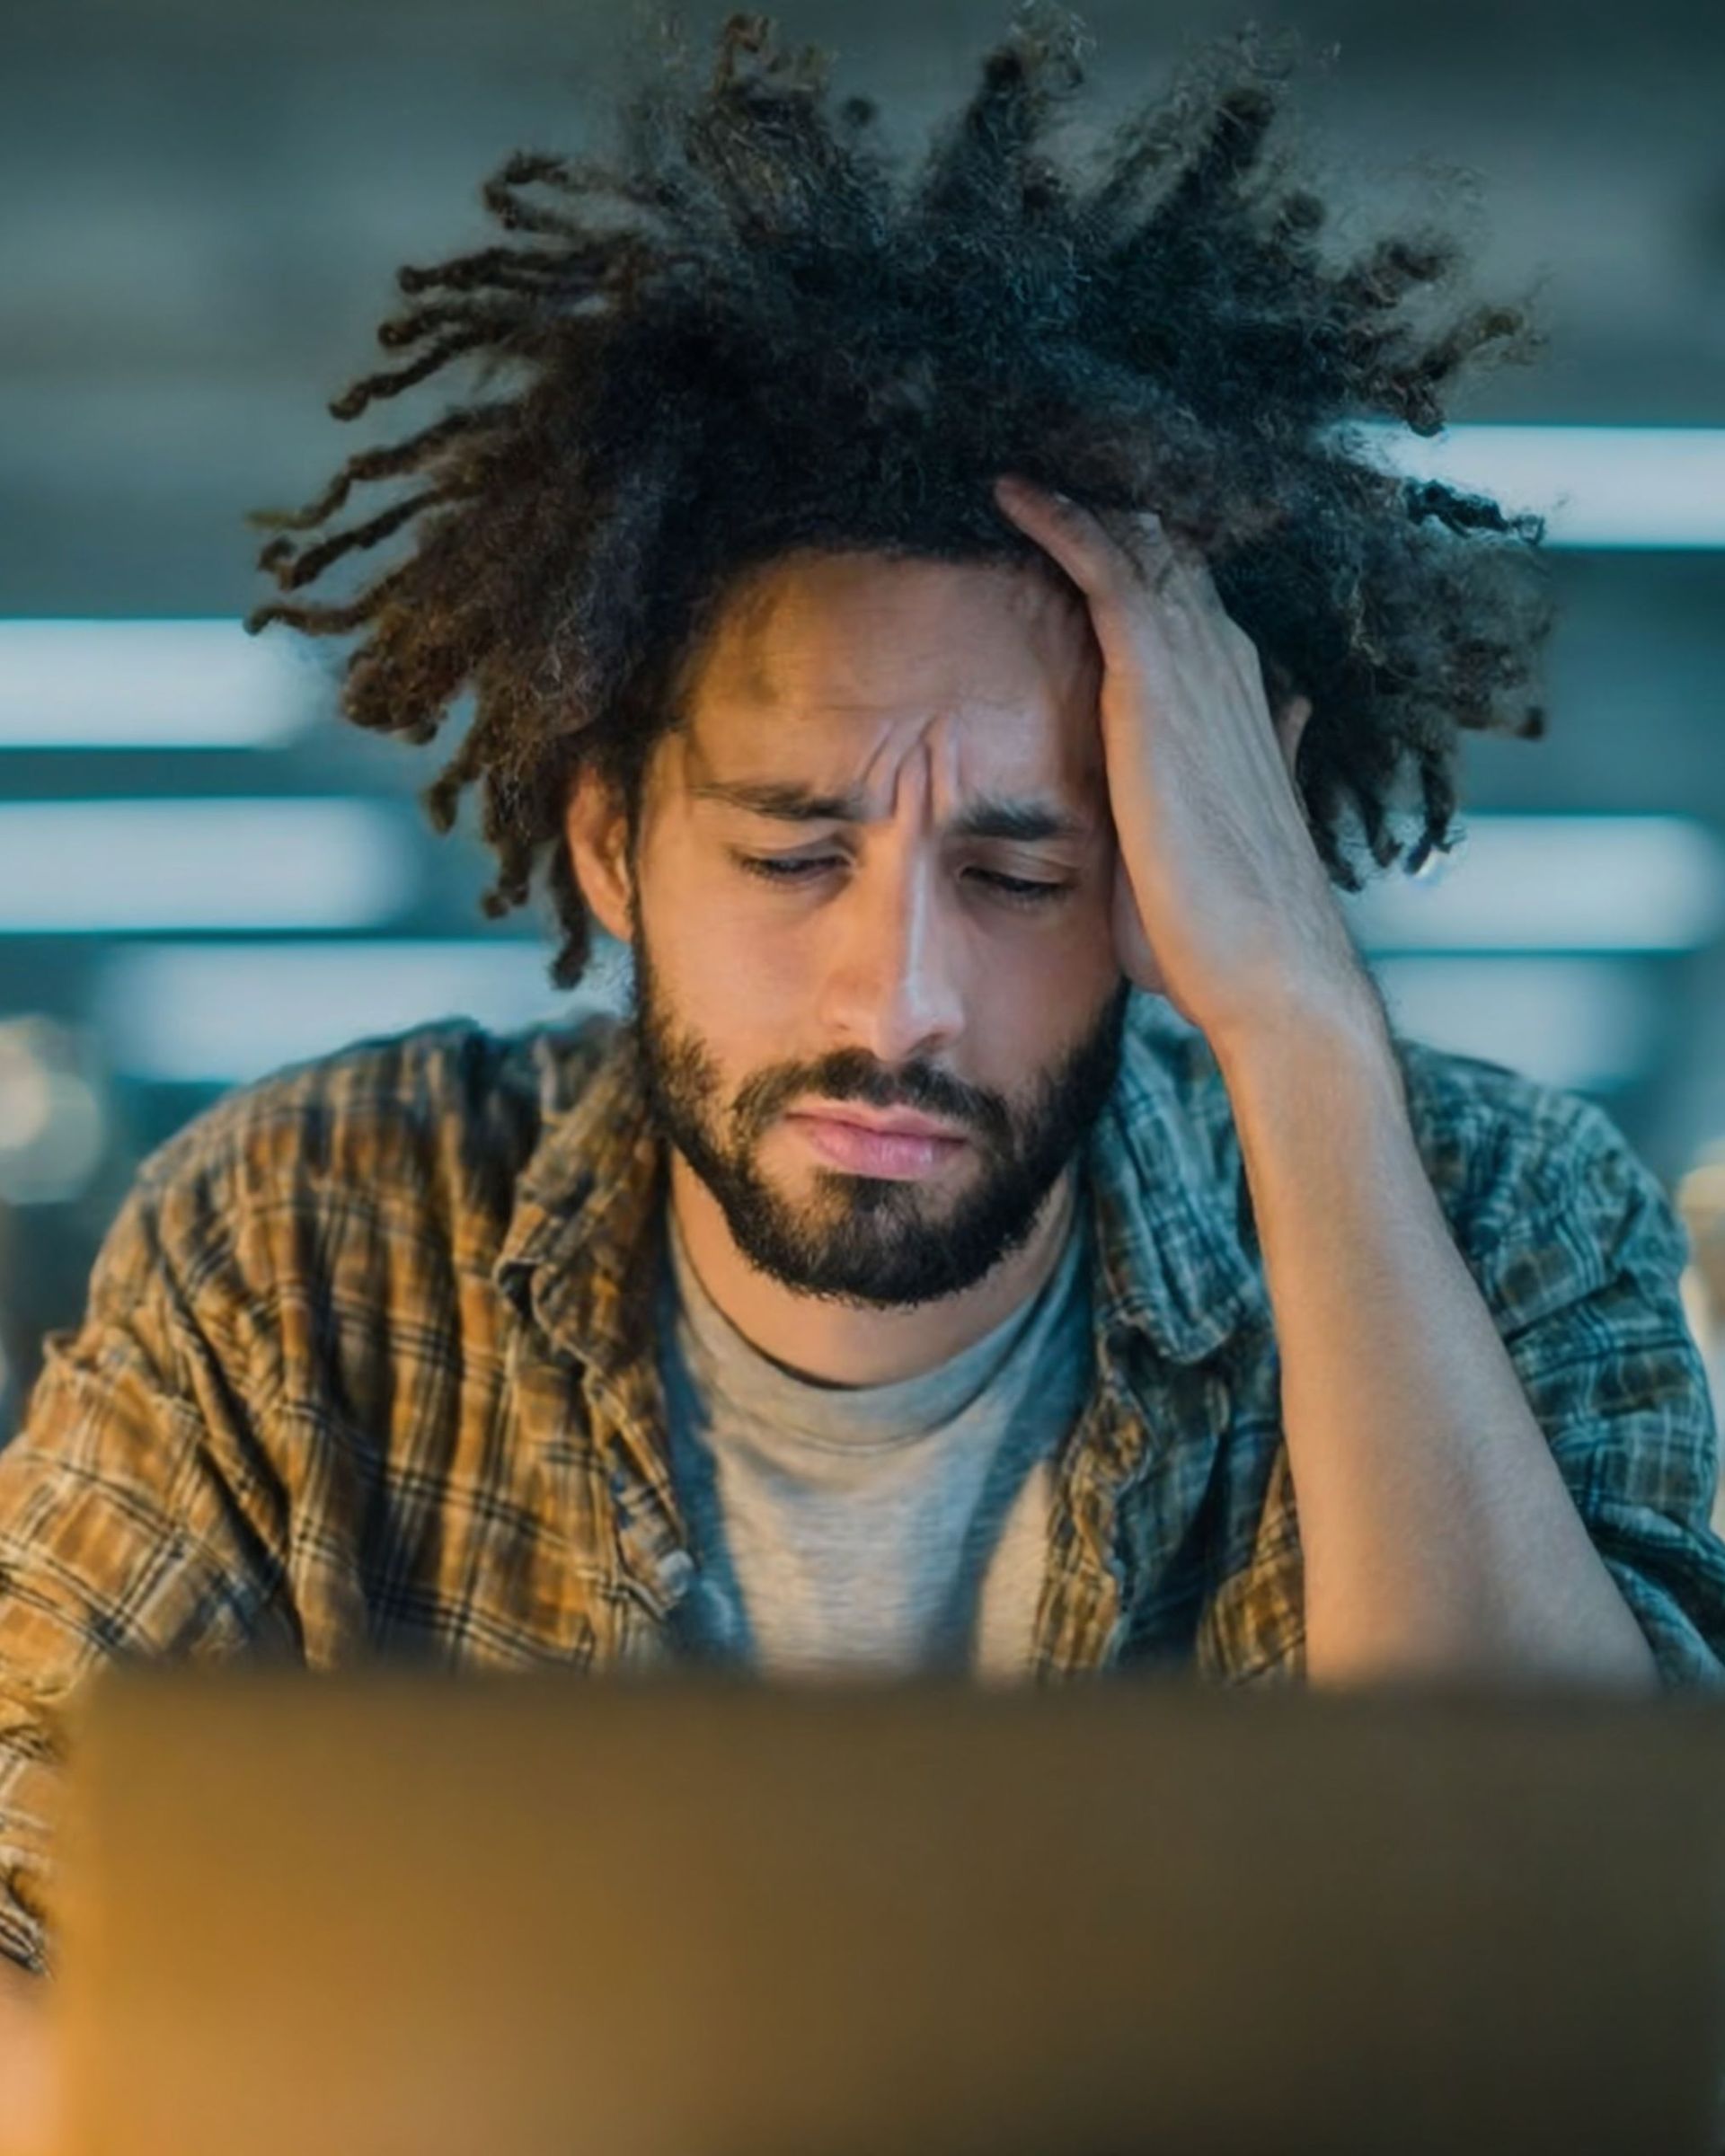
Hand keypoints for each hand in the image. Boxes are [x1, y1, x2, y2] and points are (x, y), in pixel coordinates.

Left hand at [991, 474, 1373, 1054]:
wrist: (1266, 974)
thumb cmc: (1225, 932)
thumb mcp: (1216, 839)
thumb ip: (1222, 777)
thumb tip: (1257, 739)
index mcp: (1236, 701)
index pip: (1184, 596)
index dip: (1136, 545)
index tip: (1079, 511)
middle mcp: (1227, 668)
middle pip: (1167, 548)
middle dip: (1108, 496)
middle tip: (1039, 444)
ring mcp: (1200, 673)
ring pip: (1141, 542)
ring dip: (1081, 489)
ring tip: (1015, 446)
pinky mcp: (1159, 690)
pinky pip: (1109, 574)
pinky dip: (1062, 522)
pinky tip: (1009, 489)